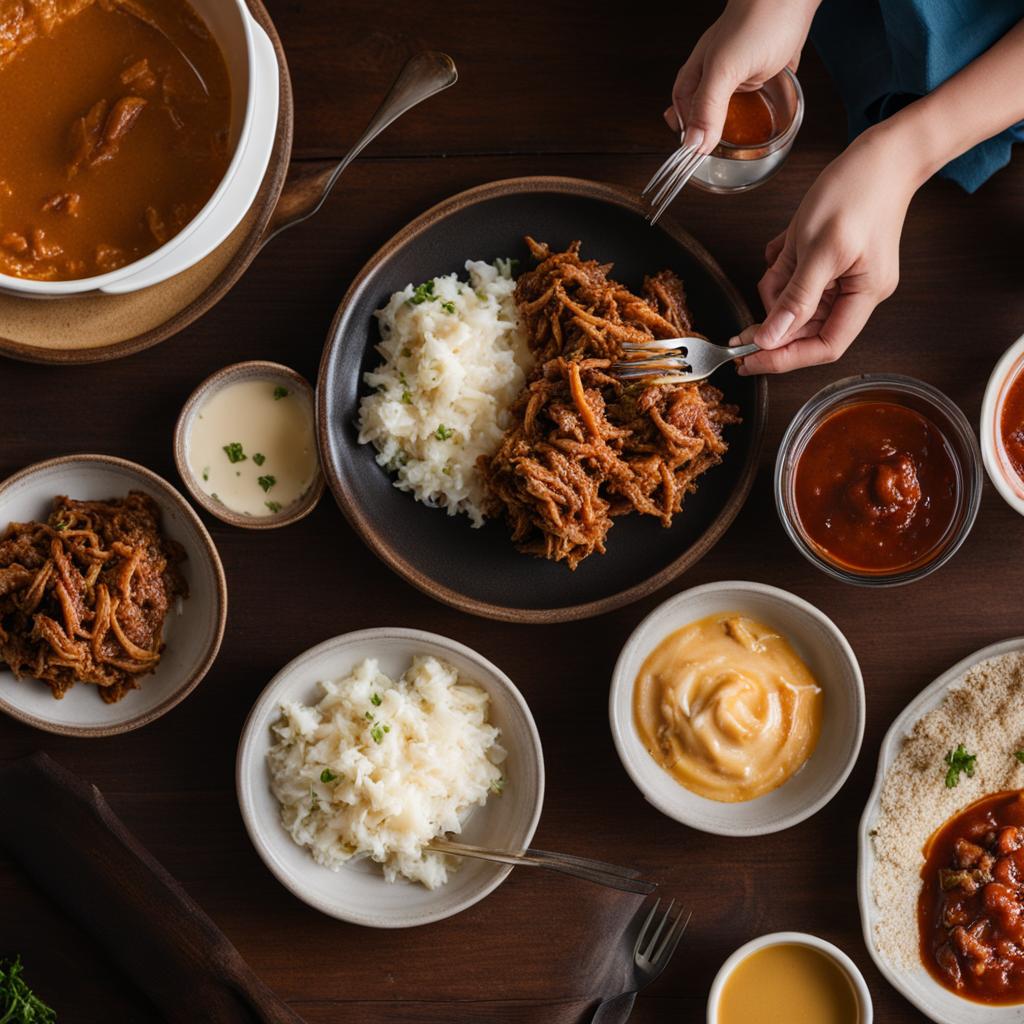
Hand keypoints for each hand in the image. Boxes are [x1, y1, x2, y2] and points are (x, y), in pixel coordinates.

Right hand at [666, 0, 816, 151]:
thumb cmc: (757, 21)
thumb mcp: (724, 69)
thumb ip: (707, 108)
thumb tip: (693, 146)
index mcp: (697, 75)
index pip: (681, 114)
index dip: (686, 137)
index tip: (695, 161)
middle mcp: (716, 77)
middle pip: (704, 115)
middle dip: (708, 136)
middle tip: (716, 159)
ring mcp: (741, 74)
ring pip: (730, 109)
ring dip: (732, 128)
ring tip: (737, 150)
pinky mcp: (766, 71)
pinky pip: (756, 99)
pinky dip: (757, 115)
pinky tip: (763, 125)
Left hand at [735, 123, 916, 374]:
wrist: (885, 151)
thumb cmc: (859, 190)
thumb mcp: (818, 247)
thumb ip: (795, 297)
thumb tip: (771, 339)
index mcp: (863, 295)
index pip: (823, 347)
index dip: (785, 358)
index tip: (749, 360)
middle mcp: (856, 291)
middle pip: (805, 326)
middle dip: (775, 313)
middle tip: (747, 310)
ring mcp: (844, 276)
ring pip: (796, 300)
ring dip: (778, 283)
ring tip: (781, 254)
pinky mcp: (831, 260)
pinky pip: (797, 276)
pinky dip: (784, 265)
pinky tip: (785, 245)